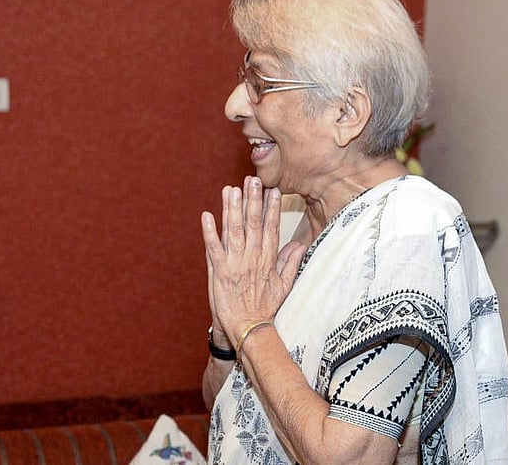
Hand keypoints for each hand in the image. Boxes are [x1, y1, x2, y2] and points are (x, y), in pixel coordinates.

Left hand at [201, 176, 305, 343]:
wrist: (247, 328)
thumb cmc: (265, 308)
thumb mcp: (284, 286)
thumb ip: (291, 263)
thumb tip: (300, 244)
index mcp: (268, 259)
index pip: (272, 228)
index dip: (272, 208)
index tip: (273, 190)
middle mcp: (252, 257)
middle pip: (253, 224)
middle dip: (252, 200)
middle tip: (252, 180)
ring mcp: (234, 263)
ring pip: (233, 230)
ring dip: (231, 209)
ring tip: (231, 189)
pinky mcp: (218, 271)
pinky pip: (213, 247)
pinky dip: (209, 231)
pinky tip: (206, 215)